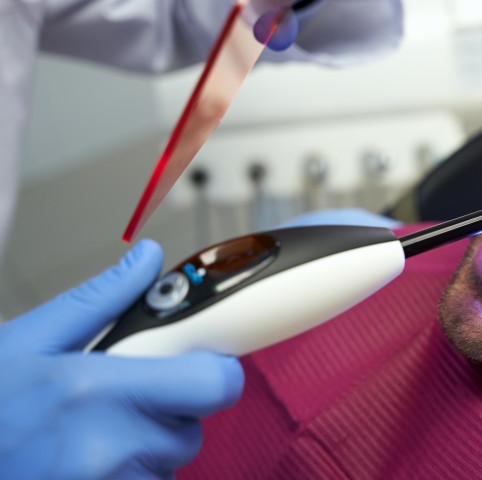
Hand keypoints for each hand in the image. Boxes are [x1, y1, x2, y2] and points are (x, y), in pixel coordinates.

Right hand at [0, 240, 244, 478]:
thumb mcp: (28, 342)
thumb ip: (100, 301)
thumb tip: (147, 259)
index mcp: (101, 391)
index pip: (217, 384)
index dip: (212, 372)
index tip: (193, 366)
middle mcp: (115, 449)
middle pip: (191, 425)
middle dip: (166, 411)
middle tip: (113, 402)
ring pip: (167, 463)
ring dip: (142, 451)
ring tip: (83, 440)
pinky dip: (126, 478)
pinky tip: (78, 467)